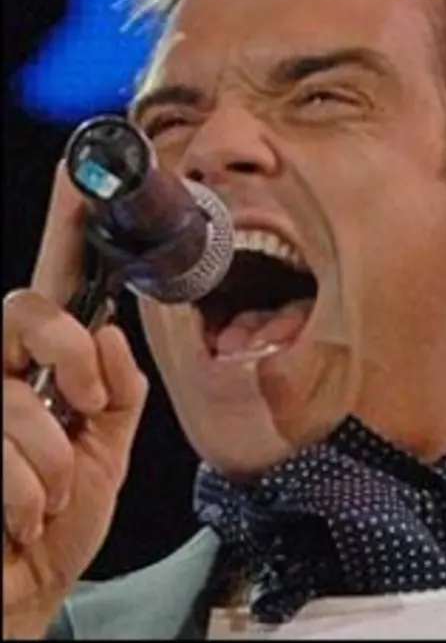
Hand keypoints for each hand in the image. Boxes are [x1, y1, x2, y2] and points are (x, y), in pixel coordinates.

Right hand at [2, 161, 147, 637]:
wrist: (29, 590)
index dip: (67, 223)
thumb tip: (109, 332)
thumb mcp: (108, 449)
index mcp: (47, 364)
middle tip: (84, 408)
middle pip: (23, 309)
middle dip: (70, 360)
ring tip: (51, 495)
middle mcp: (0, 370)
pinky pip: (2, 457)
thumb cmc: (62, 519)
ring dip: (54, 463)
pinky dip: (28, 499)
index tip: (82, 171)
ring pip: (15, 398)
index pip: (55, 283)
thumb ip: (118, 391)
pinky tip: (21, 518)